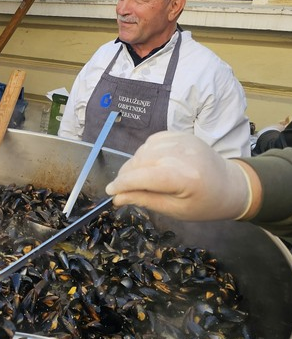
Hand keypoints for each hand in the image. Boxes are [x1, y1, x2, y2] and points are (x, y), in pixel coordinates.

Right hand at [106, 131, 252, 220]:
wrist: (233, 185)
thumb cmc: (206, 204)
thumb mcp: (176, 210)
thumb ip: (145, 200)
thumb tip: (117, 197)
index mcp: (183, 177)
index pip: (141, 177)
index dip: (122, 184)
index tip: (110, 192)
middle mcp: (180, 153)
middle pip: (139, 162)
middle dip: (125, 175)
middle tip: (121, 189)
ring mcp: (181, 140)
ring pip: (142, 151)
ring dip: (134, 165)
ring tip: (136, 179)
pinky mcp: (181, 134)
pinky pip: (152, 141)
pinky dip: (144, 153)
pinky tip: (148, 165)